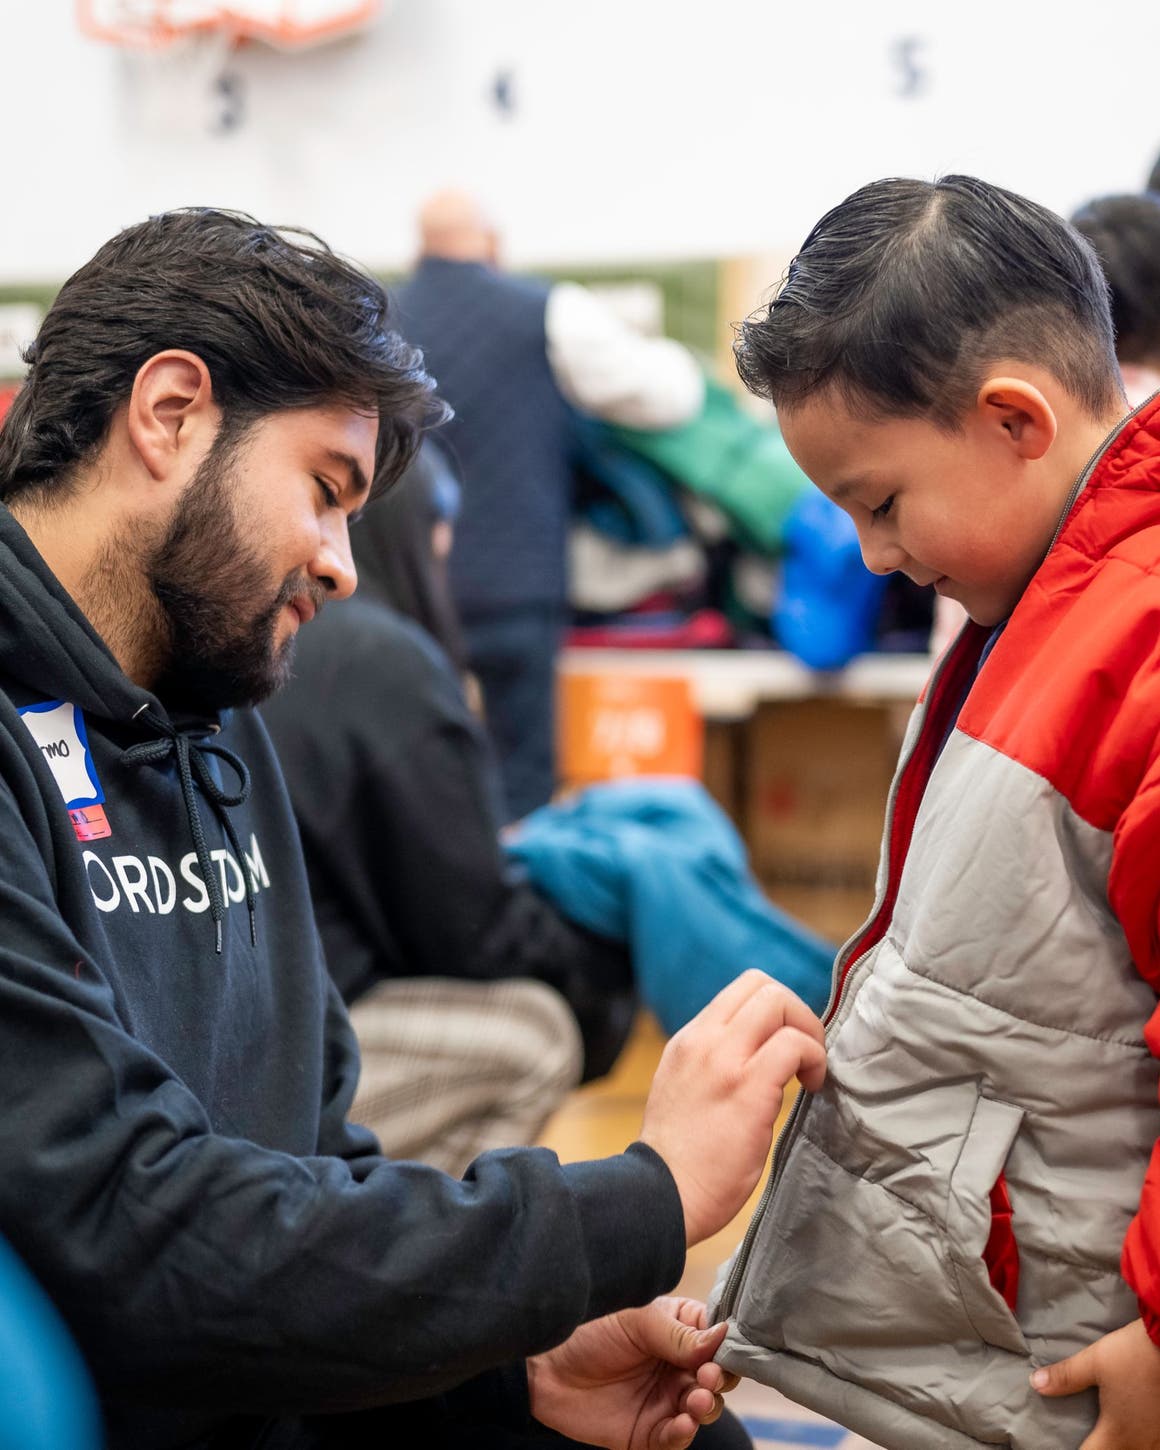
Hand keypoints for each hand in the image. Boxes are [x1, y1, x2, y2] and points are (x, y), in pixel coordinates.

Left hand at [527, 1296, 740, 1449]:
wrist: (546, 1368)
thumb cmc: (589, 1330)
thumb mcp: (637, 1321)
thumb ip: (679, 1334)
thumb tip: (721, 1337)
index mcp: (678, 1330)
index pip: (716, 1339)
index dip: (724, 1347)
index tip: (721, 1352)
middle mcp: (676, 1365)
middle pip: (717, 1377)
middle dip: (719, 1379)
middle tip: (706, 1378)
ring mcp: (665, 1399)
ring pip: (704, 1408)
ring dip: (706, 1406)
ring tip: (694, 1400)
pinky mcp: (649, 1431)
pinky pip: (677, 1438)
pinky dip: (684, 1433)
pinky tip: (682, 1424)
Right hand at [640, 969, 825, 1244]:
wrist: (660, 1195)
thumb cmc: (678, 1158)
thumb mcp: (684, 1088)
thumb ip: (713, 1064)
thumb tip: (756, 1056)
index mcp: (689, 1040)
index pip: (741, 990)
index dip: (775, 1009)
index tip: (785, 1045)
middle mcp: (703, 1040)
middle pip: (763, 985)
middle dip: (796, 1013)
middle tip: (804, 1055)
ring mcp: (724, 1059)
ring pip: (778, 1002)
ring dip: (809, 1032)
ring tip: (810, 1072)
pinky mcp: (748, 1086)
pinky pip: (794, 1045)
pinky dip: (814, 1058)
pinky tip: (812, 1087)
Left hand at [1031, 1317, 1159, 1448]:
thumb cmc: (1134, 1355)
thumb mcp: (1095, 1361)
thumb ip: (1066, 1377)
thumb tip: (1035, 1384)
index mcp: (1117, 1432)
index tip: (1063, 1445)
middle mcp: (1140, 1443)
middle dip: (1099, 1448)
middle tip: (1087, 1437)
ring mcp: (1158, 1438)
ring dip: (1121, 1446)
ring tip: (1106, 1434)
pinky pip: (1152, 1444)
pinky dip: (1140, 1442)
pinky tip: (1134, 1430)